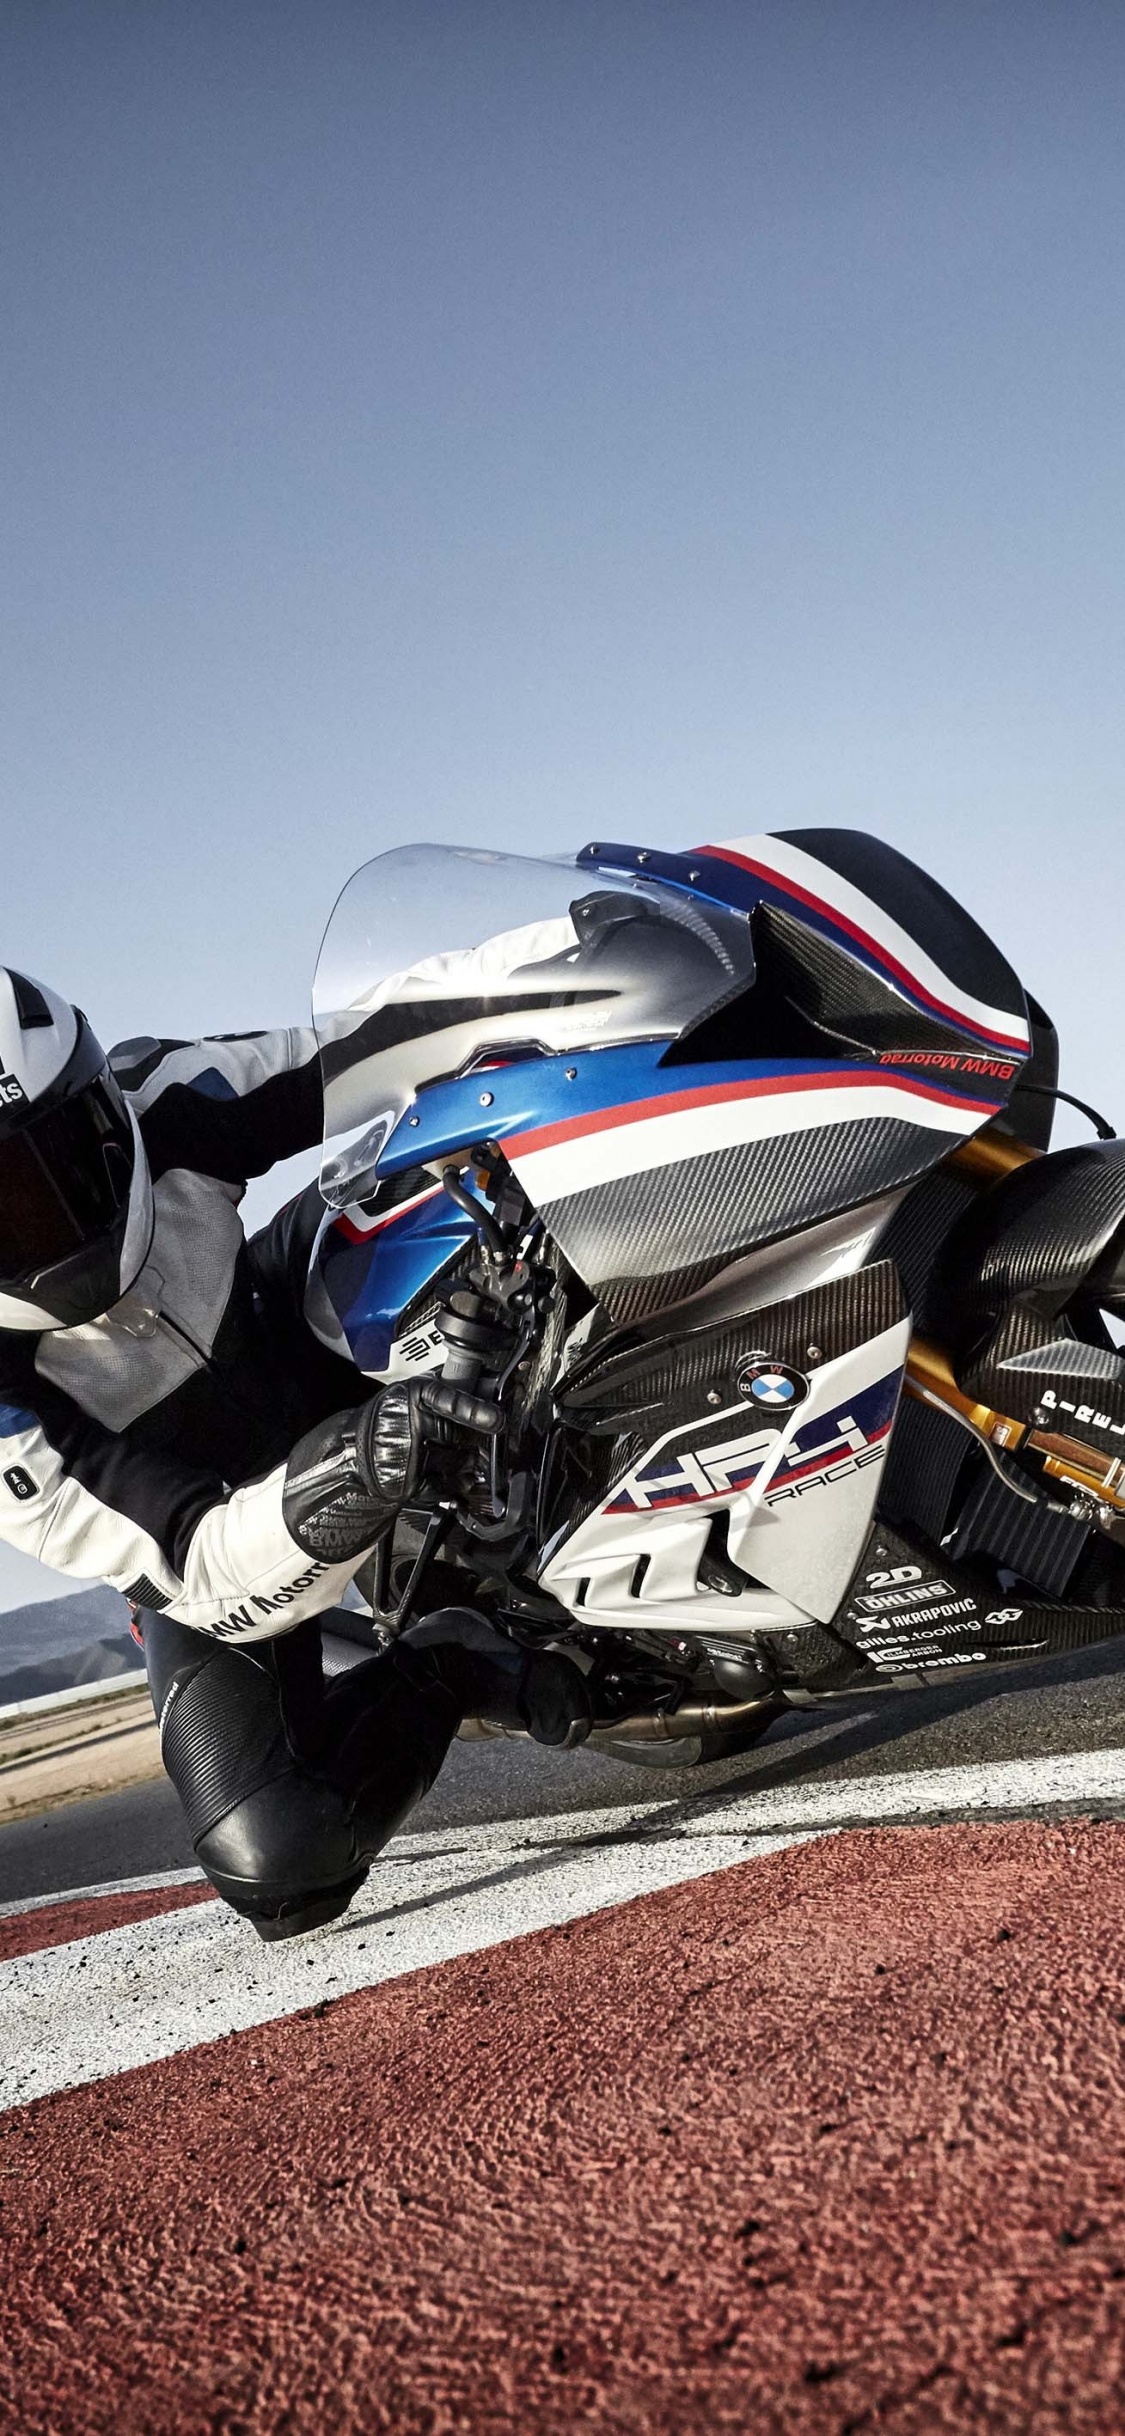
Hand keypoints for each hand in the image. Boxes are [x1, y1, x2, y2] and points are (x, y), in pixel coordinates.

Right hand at [355, 1379, 501, 1505]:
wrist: (353, 1450)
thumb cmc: (388, 1418)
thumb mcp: (409, 1392)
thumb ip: (443, 1390)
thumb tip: (482, 1387)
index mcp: (411, 1396)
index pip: (447, 1400)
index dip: (474, 1410)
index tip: (498, 1420)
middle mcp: (407, 1425)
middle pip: (458, 1435)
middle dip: (477, 1439)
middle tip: (490, 1436)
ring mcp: (406, 1457)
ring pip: (455, 1461)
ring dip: (469, 1461)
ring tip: (470, 1456)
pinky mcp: (407, 1483)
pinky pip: (444, 1487)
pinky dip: (457, 1484)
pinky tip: (463, 1479)